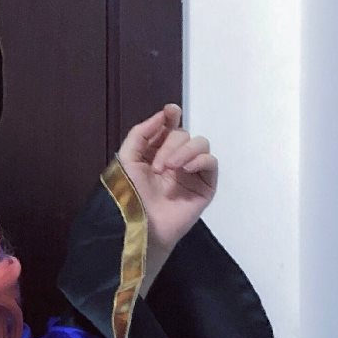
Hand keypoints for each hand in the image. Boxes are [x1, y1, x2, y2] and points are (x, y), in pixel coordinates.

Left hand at [116, 104, 217, 258]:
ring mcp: (192, 172)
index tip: (171, 112)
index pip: (169, 127)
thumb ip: (141, 133)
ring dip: (184, 151)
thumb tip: (163, 114)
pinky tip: (185, 169)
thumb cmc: (131, 197)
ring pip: (199, 143)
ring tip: (169, 169)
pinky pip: (211, 161)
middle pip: (183, 134)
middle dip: (170, 145)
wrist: (141, 225)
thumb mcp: (127, 160)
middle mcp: (175, 159)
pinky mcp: (205, 185)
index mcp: (156, 153)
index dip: (171, 116)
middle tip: (158, 167)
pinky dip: (200, 160)